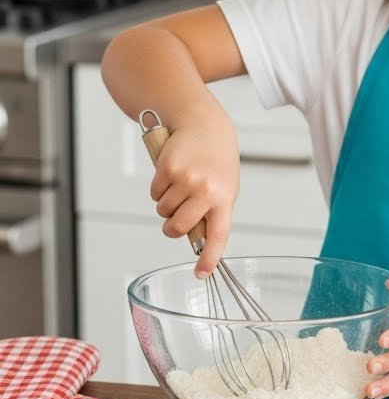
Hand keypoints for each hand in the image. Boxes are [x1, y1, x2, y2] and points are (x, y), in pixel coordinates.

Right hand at [149, 107, 239, 275]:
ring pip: (163, 210)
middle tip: (172, 221)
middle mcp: (207, 191)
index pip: (218, 235)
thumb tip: (198, 239)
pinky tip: (170, 174)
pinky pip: (154, 193)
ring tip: (178, 186)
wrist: (204, 124)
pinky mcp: (168, 169)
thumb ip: (213, 211)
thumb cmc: (215, 158)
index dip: (209, 258)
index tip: (201, 274)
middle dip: (171, 228)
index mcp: (224, 199)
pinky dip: (158, 188)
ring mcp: (187, 180)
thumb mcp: (224, 186)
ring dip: (165, 204)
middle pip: (180, 227)